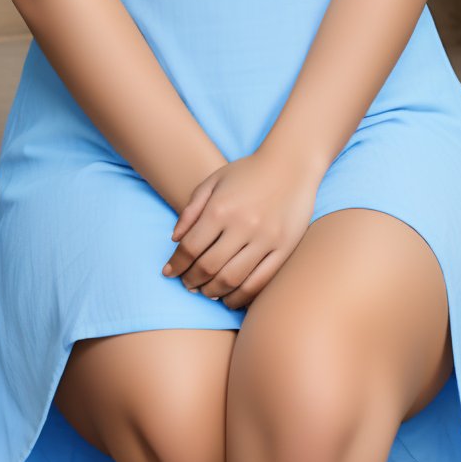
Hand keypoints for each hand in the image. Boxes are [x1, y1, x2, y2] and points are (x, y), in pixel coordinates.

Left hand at [160, 146, 321, 308]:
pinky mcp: (284, 249)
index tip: (169, 272)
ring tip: (205, 291)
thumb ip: (191, 209)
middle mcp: (242, 225)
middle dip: (191, 280)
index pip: (190, 247)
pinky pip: (259, 282)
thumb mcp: (214, 180)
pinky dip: (241, 296)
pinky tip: (230, 298)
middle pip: (208, 267)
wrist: (291, 163)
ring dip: (213, 292)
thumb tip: (175, 240)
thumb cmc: (248, 171)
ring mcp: (265, 239)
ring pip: (232, 279)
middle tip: (186, 284)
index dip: (176, 264)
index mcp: (221, 208)